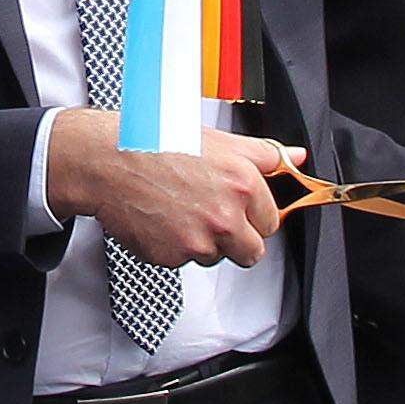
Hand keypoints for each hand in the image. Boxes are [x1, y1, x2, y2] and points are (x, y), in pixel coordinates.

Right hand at [49, 118, 296, 269]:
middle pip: (251, 251)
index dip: (252, 215)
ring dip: (202, 243)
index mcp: (243, 184)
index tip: (236, 208)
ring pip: (215, 257)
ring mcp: (199, 239)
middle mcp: (225, 215)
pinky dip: (173, 247)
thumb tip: (296, 157)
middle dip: (235, 238)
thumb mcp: (219, 141)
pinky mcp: (172, 256)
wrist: (108, 159)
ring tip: (179, 210)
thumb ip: (264, 154)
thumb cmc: (158, 143)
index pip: (270, 221)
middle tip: (208, 214)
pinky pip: (183, 262)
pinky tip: (162, 219)